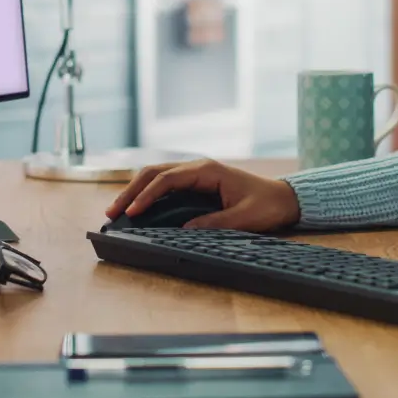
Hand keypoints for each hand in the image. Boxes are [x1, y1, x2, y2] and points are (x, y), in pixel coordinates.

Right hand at [106, 158, 302, 231]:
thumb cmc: (267, 205)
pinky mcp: (196, 183)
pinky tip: (139, 206)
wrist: (285, 198)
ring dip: (136, 191)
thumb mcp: (244, 218)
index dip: (147, 195)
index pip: (168, 179)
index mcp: (207, 170)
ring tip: (118, 209)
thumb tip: (183, 230)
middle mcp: (197, 167)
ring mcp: (196, 174)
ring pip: (157, 176)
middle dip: (132, 191)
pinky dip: (149, 193)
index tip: (133, 211)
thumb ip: (214, 223)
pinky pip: (166, 185)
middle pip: (154, 173)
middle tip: (112, 211)